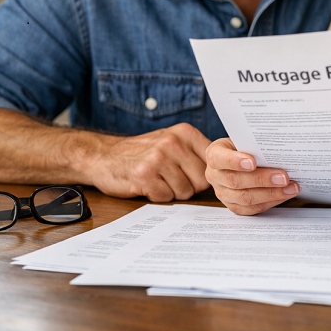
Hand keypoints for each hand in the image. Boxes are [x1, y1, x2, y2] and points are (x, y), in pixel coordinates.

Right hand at [85, 123, 211, 201]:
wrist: (104, 156)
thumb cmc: (143, 153)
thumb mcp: (172, 141)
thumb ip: (196, 152)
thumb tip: (226, 170)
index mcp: (185, 132)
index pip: (213, 161)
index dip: (206, 174)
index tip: (195, 176)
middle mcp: (173, 142)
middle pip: (202, 180)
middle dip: (190, 186)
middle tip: (172, 179)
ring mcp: (158, 158)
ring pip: (185, 191)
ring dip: (172, 192)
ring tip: (159, 180)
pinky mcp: (145, 175)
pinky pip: (166, 197)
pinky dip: (158, 196)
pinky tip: (148, 185)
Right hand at [205, 138, 299, 214]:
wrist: (239, 158)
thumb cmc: (245, 146)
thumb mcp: (245, 140)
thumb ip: (255, 144)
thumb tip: (278, 149)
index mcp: (214, 155)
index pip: (219, 159)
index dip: (234, 161)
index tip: (253, 162)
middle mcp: (215, 176)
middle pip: (236, 181)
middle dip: (262, 180)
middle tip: (284, 177)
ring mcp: (223, 193)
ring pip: (245, 198)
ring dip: (271, 194)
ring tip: (291, 188)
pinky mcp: (234, 206)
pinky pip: (252, 208)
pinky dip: (271, 202)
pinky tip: (284, 195)